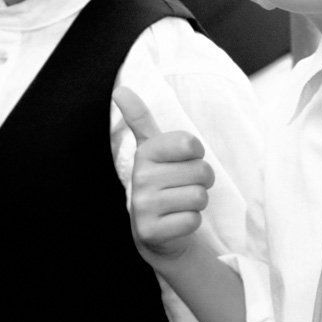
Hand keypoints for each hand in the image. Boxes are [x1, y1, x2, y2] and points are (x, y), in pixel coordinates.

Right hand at [115, 86, 212, 262]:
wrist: (156, 231)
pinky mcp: (150, 232)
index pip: (190, 143)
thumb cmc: (163, 183)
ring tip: (181, 203)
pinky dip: (191, 222)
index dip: (197, 154)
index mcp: (145, 152)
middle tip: (185, 186)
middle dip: (202, 181)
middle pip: (202, 172)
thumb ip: (140, 119)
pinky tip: (177, 221)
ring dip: (198, 202)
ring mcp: (143, 206)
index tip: (185, 160)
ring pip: (199, 197)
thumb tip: (120, 89)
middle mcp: (140, 177)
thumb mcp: (153, 149)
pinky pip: (192, 220)